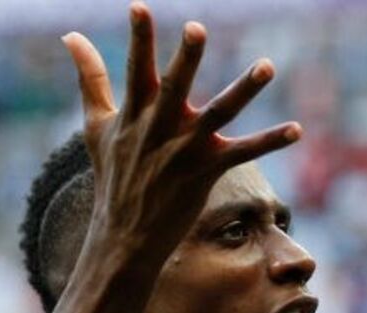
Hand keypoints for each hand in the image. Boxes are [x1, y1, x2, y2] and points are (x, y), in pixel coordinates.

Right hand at [61, 2, 300, 261]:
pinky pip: (244, 152)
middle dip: (186, 58)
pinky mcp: (208, 171)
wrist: (124, 236)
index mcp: (135, 113)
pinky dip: (270, 141)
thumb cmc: (113, 176)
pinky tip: (296, 130)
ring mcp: (186, 150)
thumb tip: (70, 35)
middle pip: (175, 87)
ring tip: (267, 66)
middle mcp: (161, 128)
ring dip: (244, 90)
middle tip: (197, 28)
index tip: (139, 6)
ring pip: (219, 113)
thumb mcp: (96, 126)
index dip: (139, 38)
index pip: (136, 69)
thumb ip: (90, 78)